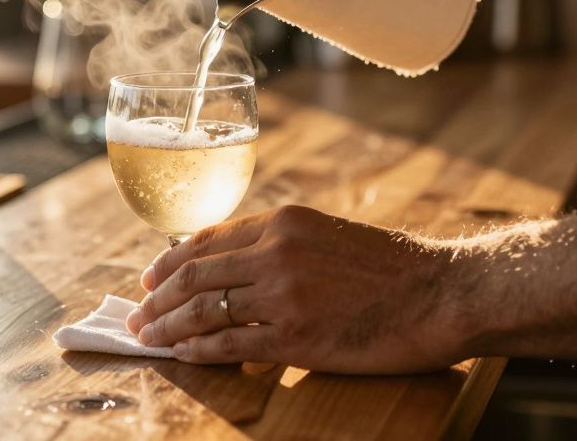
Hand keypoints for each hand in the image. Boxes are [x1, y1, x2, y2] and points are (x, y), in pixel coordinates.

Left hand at [125, 205, 466, 372]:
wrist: (441, 293)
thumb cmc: (392, 269)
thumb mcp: (329, 236)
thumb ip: (283, 246)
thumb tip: (240, 267)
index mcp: (283, 222)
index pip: (207, 240)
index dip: (170, 260)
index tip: (149, 276)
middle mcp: (276, 252)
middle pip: (194, 274)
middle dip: (156, 295)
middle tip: (135, 312)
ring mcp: (283, 295)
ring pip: (203, 309)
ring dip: (166, 325)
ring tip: (145, 336)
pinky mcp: (296, 337)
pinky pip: (229, 344)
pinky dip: (197, 350)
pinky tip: (181, 354)